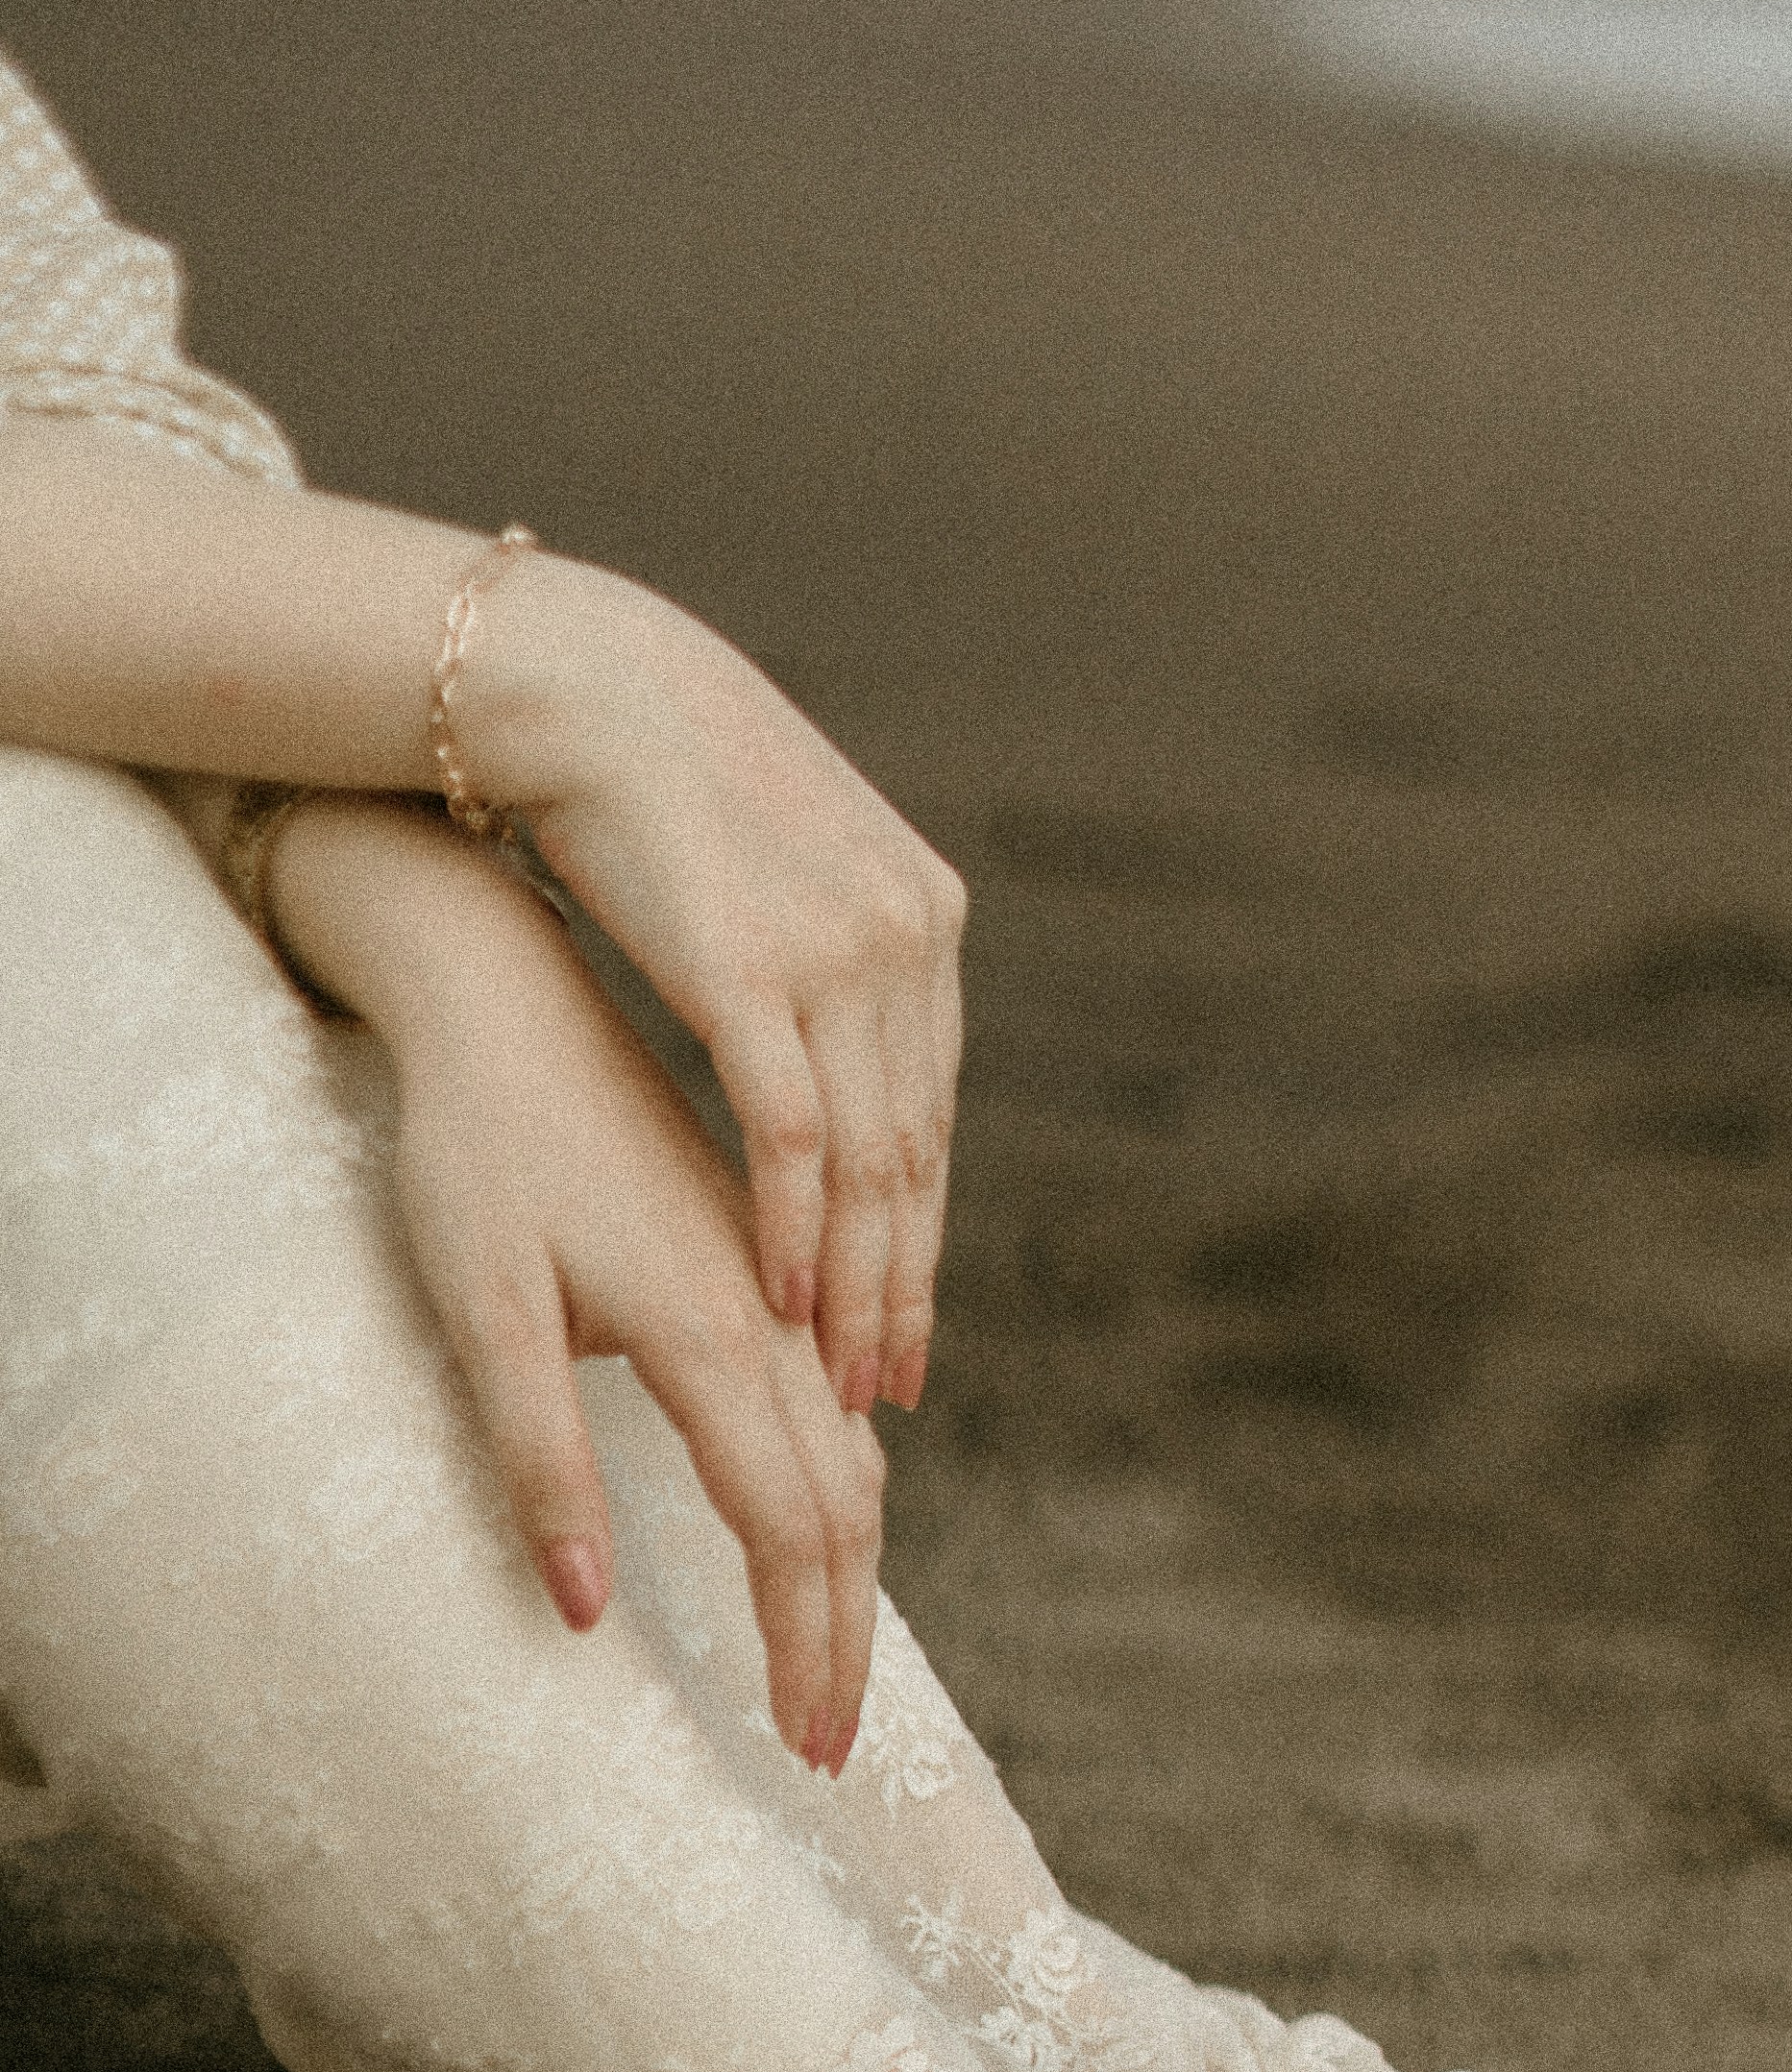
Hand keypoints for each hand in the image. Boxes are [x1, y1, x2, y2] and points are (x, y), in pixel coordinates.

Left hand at [301, 810, 888, 1767]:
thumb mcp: (478, 1308)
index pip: (790, 1526)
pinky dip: (841, 1492)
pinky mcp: (756, 1260)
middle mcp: (768, 1313)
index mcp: (709, 1331)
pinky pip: (827, 1405)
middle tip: (833, 1745)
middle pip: (848, 1505)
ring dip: (850, 1569)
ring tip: (830, 1660)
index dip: (807, 1645)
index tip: (808, 1745)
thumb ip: (535, 1459)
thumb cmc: (474, 1151)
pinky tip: (824, 1525)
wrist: (511, 994)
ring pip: (849, 1453)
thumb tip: (583, 1609)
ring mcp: (774, 1283)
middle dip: (845, 1634)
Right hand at [453, 567, 966, 1420]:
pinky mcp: (755, 966)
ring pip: (875, 1158)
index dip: (920, 1228)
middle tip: (891, 1384)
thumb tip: (826, 1036)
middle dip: (905, 1281)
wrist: (581, 687)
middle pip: (918, 1151)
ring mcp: (840, 951)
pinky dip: (798, 1221)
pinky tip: (785, 1293)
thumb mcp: (770, 871)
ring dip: (862, 1280)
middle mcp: (904, 938)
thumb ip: (814, 957)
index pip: (929, 1111)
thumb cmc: (655, 782)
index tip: (907, 1322)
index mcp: (920, 920)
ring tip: (844, 1373)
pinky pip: (795, 1129)